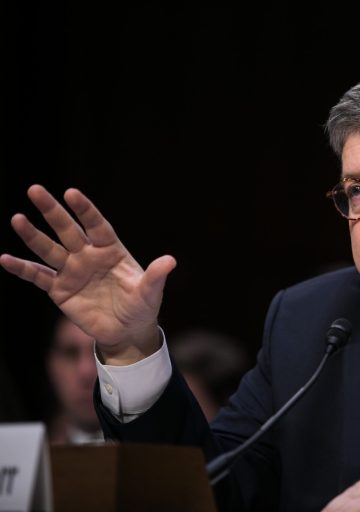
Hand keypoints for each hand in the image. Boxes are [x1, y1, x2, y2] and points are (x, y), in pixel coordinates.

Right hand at [0, 184, 175, 363]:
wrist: (127, 331)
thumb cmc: (142, 306)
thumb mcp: (150, 293)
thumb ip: (156, 276)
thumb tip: (171, 260)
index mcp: (111, 250)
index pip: (97, 225)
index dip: (85, 210)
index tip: (71, 192)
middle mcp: (88, 256)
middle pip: (68, 230)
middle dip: (52, 211)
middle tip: (35, 189)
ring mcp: (72, 271)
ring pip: (49, 249)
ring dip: (33, 235)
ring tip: (17, 219)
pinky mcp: (59, 290)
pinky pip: (38, 276)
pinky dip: (22, 269)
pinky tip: (5, 259)